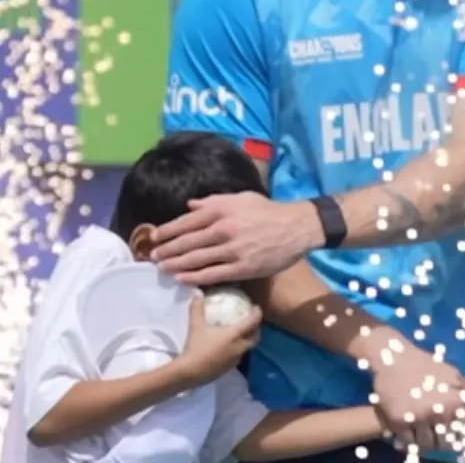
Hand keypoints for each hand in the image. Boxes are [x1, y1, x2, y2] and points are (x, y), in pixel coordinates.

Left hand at [151, 192, 321, 284]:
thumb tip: (190, 206)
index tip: (154, 237)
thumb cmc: (268, 211)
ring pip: (197, 259)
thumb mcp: (242, 198)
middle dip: (167, 250)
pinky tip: (181, 278)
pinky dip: (194, 277)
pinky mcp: (242, 267)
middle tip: (153, 257)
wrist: (297, 227)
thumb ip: (214, 201)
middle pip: (188, 242)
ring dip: (176, 264)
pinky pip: (213, 274)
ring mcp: (233, 250)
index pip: (188, 221)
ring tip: (162, 268)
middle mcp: (225, 229)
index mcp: (223, 210)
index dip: (168, 230)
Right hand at [175, 294, 262, 384]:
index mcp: (235, 335)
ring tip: (241, 333)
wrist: (188, 373)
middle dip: (256, 328)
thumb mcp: (196, 326)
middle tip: (250, 321)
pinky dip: (238, 349)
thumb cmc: (195, 347)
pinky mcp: (229, 368)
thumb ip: (197, 308)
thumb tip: (197, 291)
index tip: (256, 307)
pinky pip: (239, 356)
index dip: (257, 313)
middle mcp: (240, 347)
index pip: (253, 322)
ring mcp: (235, 359)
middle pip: (255, 337)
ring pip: (248, 347)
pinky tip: (229, 347)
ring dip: (247, 340)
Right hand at [369, 341, 464, 449]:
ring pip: (427, 444)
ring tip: (427, 438)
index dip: (463, 435)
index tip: (459, 436)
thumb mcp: (452, 373)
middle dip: (445, 442)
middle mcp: (438, 413)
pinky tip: (412, 437)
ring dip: (429, 443)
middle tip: (441, 439)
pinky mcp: (398, 423)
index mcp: (454, 401)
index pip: (464, 429)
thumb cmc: (425, 364)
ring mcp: (417, 419)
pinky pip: (408, 443)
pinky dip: (411, 443)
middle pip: (445, 442)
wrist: (394, 358)